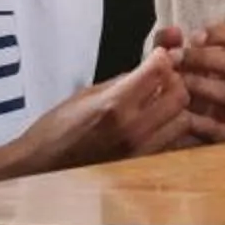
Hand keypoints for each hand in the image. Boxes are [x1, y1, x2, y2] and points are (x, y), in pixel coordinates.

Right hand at [14, 47, 196, 171]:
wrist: (41, 168)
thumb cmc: (57, 128)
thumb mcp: (87, 93)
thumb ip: (124, 78)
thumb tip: (153, 62)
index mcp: (115, 106)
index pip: (158, 71)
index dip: (161, 57)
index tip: (157, 55)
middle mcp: (133, 129)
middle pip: (180, 95)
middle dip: (174, 81)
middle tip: (160, 79)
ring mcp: (142, 151)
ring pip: (183, 120)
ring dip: (175, 107)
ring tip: (158, 102)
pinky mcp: (144, 166)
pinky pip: (173, 142)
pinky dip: (171, 128)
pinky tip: (156, 122)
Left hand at [161, 22, 224, 140]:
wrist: (158, 128)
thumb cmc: (167, 90)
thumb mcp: (163, 64)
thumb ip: (165, 45)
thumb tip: (174, 31)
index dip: (222, 34)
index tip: (196, 37)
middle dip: (204, 58)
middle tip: (176, 58)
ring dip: (200, 85)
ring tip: (176, 85)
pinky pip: (224, 128)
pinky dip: (203, 122)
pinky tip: (183, 115)